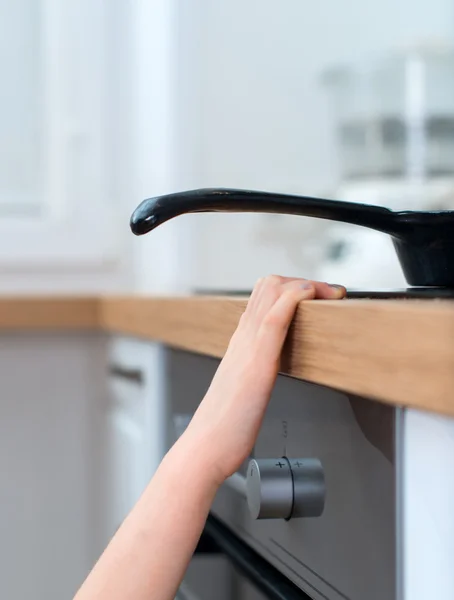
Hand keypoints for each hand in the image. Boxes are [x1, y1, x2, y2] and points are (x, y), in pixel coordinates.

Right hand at [181, 276, 345, 483]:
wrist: (204, 448)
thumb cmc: (224, 428)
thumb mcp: (241, 390)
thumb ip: (251, 375)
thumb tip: (263, 376)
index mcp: (240, 345)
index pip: (263, 299)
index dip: (292, 288)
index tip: (317, 297)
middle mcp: (242, 339)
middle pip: (269, 286)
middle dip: (304, 281)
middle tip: (328, 294)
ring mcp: (248, 347)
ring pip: (272, 292)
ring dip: (306, 284)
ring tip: (329, 293)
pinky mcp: (257, 362)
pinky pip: (275, 318)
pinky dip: (295, 298)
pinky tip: (310, 296)